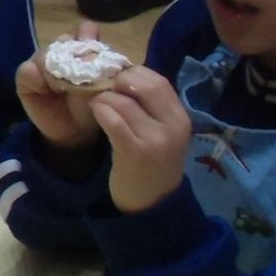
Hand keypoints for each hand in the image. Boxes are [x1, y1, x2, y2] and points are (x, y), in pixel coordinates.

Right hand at [15, 19, 107, 157]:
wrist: (74, 131)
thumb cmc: (92, 106)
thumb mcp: (102, 89)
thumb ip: (98, 68)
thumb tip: (88, 49)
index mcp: (85, 49)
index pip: (85, 30)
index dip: (87, 35)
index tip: (91, 48)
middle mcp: (62, 51)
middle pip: (63, 40)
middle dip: (71, 54)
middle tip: (77, 74)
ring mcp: (42, 62)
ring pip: (44, 54)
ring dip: (54, 70)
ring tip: (61, 89)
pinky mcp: (26, 76)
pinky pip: (26, 70)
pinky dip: (35, 78)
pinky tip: (44, 90)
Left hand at [92, 67, 192, 213]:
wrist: (152, 203)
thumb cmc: (152, 162)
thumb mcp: (161, 131)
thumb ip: (150, 106)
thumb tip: (123, 74)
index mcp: (180, 117)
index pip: (158, 81)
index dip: (134, 73)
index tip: (116, 77)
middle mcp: (173, 126)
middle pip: (144, 85)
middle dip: (118, 80)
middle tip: (103, 87)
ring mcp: (156, 140)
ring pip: (124, 101)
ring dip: (104, 97)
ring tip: (97, 103)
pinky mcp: (135, 152)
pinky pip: (114, 120)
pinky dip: (101, 110)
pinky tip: (95, 112)